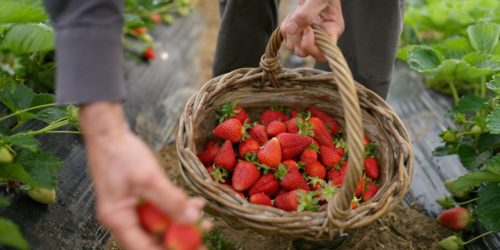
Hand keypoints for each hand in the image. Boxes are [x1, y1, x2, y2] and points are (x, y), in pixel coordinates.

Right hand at [81, 102, 210, 249]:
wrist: (108, 133)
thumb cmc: (122, 153)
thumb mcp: (149, 178)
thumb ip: (170, 201)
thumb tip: (192, 220)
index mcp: (118, 219)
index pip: (145, 248)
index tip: (194, 249)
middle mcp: (122, 219)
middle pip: (154, 239)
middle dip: (179, 238)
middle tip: (203, 236)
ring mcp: (129, 209)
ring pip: (159, 225)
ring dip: (181, 222)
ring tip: (204, 220)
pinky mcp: (137, 199)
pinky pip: (159, 210)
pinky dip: (175, 208)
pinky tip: (194, 204)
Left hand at [280, 0, 344, 62]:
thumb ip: (306, 13)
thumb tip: (292, 29)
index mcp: (333, 29)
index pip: (324, 53)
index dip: (312, 47)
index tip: (308, 29)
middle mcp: (323, 34)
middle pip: (307, 53)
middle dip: (298, 39)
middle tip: (299, 21)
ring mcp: (311, 34)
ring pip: (295, 48)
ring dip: (291, 34)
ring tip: (295, 16)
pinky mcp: (299, 30)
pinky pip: (288, 39)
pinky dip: (285, 30)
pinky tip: (291, 17)